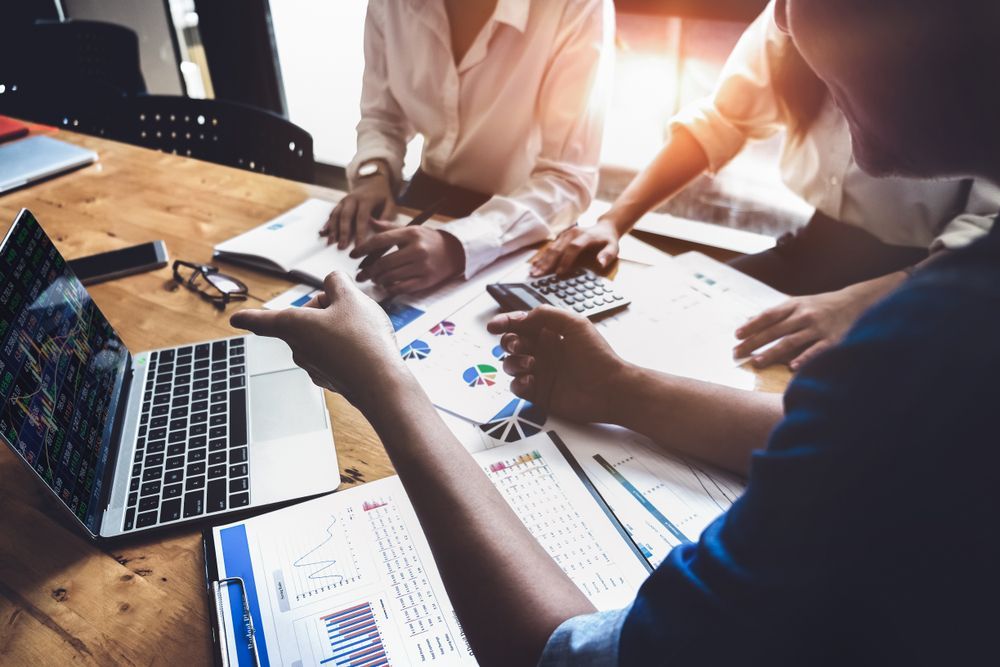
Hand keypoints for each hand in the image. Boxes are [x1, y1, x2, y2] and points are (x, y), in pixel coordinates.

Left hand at [230, 272, 403, 410]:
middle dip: (325, 310)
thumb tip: (332, 282)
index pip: (264, 321)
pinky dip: (347, 348)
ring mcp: (314, 367)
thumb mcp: (351, 297)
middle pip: (305, 320)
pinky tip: (367, 348)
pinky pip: (335, 355)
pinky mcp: (331, 379)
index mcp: (294, 325)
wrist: (382, 383)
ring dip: (338, 328)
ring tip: (364, 330)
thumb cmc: (362, 340)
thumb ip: (337, 282)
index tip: (236, 319)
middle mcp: (298, 349)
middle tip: (349, 309)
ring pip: (321, 337)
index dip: (249, 317)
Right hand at [320, 172, 395, 248]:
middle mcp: (352, 199)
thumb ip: (386, 216)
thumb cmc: (383, 196)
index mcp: (366, 199)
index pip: (362, 218)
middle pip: (345, 216)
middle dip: (343, 233)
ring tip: (330, 242)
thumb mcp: (390, 203)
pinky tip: (322, 233)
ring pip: (336, 215)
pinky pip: (332, 213)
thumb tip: (378, 228)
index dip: (359, 233)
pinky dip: (327, 223)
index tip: (359, 246)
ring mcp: (344, 201)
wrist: (372, 181)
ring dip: (332, 229)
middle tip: (341, 247)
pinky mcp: (339, 204)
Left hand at [352, 225, 463, 294]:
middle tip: (361, 274)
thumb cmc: (428, 240)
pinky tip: (387, 286)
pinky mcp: (426, 280)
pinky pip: (402, 287)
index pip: (380, 241)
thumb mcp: (410, 230)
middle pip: (383, 262)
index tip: (353, 255)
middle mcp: (416, 249)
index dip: (363, 249)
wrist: (454, 252)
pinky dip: (390, 288)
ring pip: (391, 276)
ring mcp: (422, 266)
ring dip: (378, 280)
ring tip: (375, 279)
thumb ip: (389, 227)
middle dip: (368, 270)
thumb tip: (369, 221)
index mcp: (410, 234)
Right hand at [486, 306, 631, 422]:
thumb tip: (522, 317)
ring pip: (510, 365)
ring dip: (514, 363)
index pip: (521, 325)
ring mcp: (540, 373)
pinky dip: (518, 383)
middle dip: (509, 343)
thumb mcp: (574, 324)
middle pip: (511, 344)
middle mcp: (543, 352)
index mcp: (551, 333)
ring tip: (532, 365)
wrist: (609, 389)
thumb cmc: (597, 356)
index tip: (494, 325)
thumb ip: (546, 314)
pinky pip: (517, 387)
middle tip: (519, 346)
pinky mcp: (539, 393)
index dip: (505, 322)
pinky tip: (531, 381)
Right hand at [530, 219, 619, 275]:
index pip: (574, 248)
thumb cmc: (608, 241)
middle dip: (547, 263)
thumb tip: (601, 263)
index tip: (559, 273)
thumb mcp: (614, 247)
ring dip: (542, 261)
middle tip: (538, 275)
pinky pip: (550, 247)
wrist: (604, 228)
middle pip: (558, 248)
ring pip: (551, 248)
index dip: (566, 260)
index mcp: (586, 236)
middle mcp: (573, 233)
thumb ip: (608, 255)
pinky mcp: (561, 237)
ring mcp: (565, 234)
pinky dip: (542, 257)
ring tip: (533, 272)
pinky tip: (534, 265)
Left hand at [734, 273, 904, 369]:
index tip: (737, 336)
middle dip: (754, 342)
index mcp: (794, 305)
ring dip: (772, 352)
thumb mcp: (798, 303)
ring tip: (757, 362)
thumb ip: (776, 313)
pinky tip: (791, 367)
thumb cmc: (821, 306)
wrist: (856, 302)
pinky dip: (803, 359)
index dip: (751, 326)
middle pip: (774, 330)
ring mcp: (818, 328)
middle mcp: (804, 315)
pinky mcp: (832, 340)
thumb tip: (748, 321)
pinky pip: (815, 351)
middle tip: (737, 353)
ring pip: (791, 341)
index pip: (768, 316)